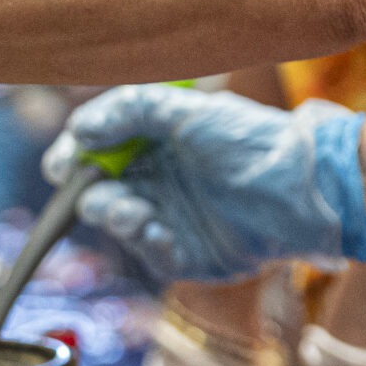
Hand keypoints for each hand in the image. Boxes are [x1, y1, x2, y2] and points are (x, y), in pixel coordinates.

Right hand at [44, 85, 365, 281]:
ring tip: (138, 213)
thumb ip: (128, 110)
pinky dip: (148, 243)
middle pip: (95, 191)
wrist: (301, 187)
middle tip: (97, 192)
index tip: (64, 165)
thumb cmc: (247, 139)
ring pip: (117, 223)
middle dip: (88, 193)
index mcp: (151, 144)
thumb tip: (78, 131)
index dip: (71, 158)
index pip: (93, 152)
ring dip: (117, 217)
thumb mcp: (185, 110)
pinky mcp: (186, 256)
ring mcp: (169, 218)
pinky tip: (162, 232)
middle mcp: (155, 181)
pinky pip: (149, 255)